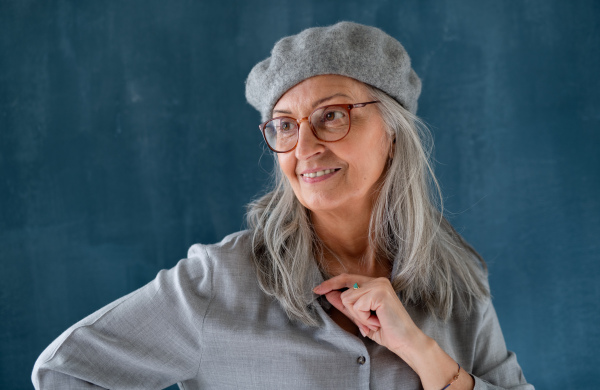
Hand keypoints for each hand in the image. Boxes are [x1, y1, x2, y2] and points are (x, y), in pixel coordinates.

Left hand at [313, 273, 474, 389]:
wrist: (405, 342)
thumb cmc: (386, 330)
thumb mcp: (361, 317)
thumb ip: (346, 306)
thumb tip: (328, 294)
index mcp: (374, 283)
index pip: (346, 279)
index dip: (331, 284)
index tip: (316, 289)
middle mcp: (377, 280)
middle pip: (345, 292)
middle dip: (352, 312)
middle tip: (370, 321)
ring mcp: (379, 285)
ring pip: (348, 299)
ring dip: (359, 317)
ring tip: (375, 321)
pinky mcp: (379, 292)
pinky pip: (357, 306)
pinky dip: (364, 318)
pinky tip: (378, 321)